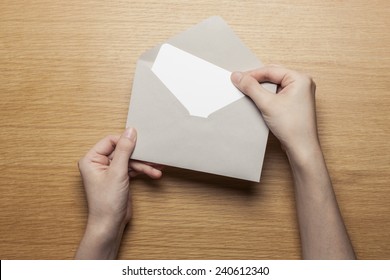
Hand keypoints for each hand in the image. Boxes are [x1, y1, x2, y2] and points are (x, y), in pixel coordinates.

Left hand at [76, 127, 161, 258]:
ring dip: (144, 164)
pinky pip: (133, 169)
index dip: (126, 141)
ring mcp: (110, 171)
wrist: (110, 225)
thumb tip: (130, 131)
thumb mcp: (117, 172)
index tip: (141, 143)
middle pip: (122, 150)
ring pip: (130, 160)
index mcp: (91, 159)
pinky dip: (143, 171)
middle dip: (139, 155)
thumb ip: (124, 150)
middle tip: (153, 154)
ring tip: (157, 167)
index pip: (111, 141)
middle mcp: (99, 163)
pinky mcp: (119, 178)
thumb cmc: (106, 202)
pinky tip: (154, 173)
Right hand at [231, 65, 318, 157]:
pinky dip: (267, 95)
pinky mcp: (295, 104)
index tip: (238, 78)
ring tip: (248, 91)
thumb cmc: (293, 127)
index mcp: (300, 78)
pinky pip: (278, 94)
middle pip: (273, 75)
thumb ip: (251, 88)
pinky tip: (258, 100)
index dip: (252, 74)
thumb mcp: (267, 103)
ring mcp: (299, 94)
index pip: (271, 70)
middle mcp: (302, 83)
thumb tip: (238, 76)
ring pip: (275, 85)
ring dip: (261, 88)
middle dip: (256, 80)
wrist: (301, 148)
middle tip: (241, 83)